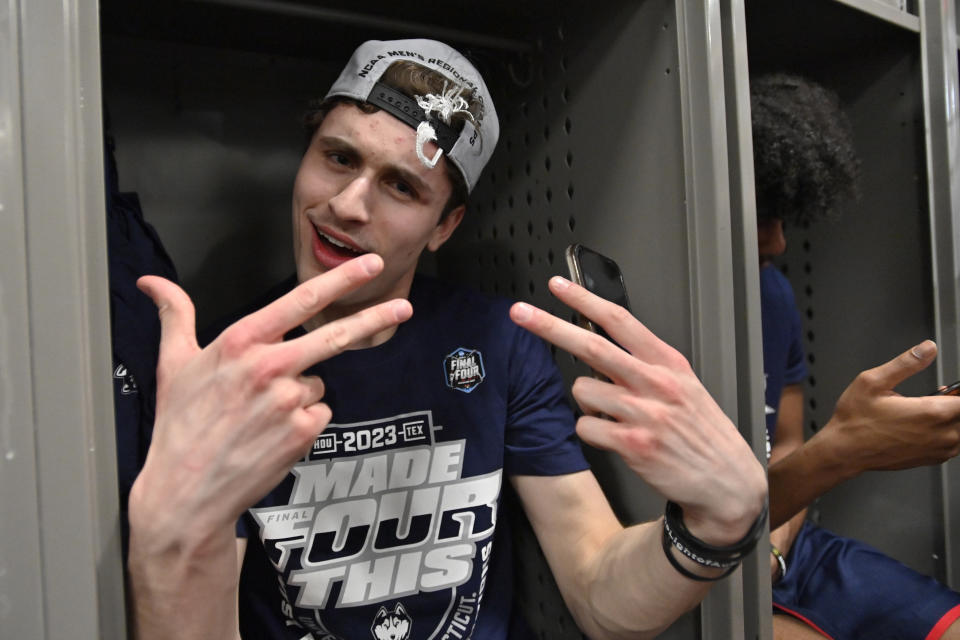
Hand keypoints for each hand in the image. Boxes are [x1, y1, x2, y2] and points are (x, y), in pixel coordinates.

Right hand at [128, 254, 412, 547]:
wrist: (187, 491)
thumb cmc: (179, 427)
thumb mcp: (172, 364)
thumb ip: (174, 316)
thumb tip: (152, 282)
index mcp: (240, 342)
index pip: (300, 301)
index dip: (341, 280)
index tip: (369, 266)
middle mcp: (269, 366)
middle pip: (335, 335)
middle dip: (375, 317)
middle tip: (403, 307)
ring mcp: (289, 400)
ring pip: (317, 382)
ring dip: (300, 394)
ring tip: (261, 416)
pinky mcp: (303, 431)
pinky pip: (319, 412)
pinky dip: (303, 421)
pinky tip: (273, 434)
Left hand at [510, 276, 766, 545]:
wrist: (727, 482)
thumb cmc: (701, 432)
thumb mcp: (685, 385)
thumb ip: (646, 364)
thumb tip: (600, 348)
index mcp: (668, 362)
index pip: (619, 320)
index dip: (584, 300)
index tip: (557, 286)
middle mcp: (655, 383)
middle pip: (591, 345)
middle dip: (549, 325)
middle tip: (518, 312)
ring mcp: (644, 413)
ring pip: (582, 391)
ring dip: (586, 402)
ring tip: (612, 415)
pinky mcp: (633, 444)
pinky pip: (586, 427)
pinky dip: (591, 431)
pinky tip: (614, 438)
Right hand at [814, 340, 959, 474]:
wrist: (845, 451)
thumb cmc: (855, 420)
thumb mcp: (873, 381)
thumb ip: (905, 363)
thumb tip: (928, 348)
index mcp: (931, 412)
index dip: (959, 390)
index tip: (950, 388)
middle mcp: (940, 434)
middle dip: (956, 401)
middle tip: (942, 392)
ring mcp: (939, 449)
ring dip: (953, 417)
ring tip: (932, 405)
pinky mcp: (933, 458)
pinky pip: (955, 443)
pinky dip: (949, 431)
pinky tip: (928, 421)